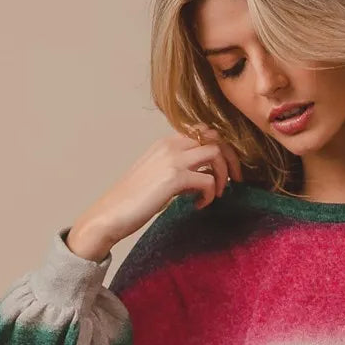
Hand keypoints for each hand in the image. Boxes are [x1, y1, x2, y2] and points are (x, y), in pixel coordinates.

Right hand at [71, 125, 244, 251]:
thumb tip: (203, 177)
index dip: (221, 149)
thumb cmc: (133, 200)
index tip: (226, 171)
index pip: (204, 132)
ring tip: (217, 194)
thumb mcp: (158, 176)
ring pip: (215, 153)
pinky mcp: (174, 178)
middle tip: (234, 181)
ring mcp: (172, 159)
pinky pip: (208, 180)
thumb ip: (180, 170)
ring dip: (224, 175)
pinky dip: (210, 195)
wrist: (110, 213)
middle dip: (231, 159)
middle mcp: (170, 145)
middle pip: (215, 137)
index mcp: (166, 142)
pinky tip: (198, 206)